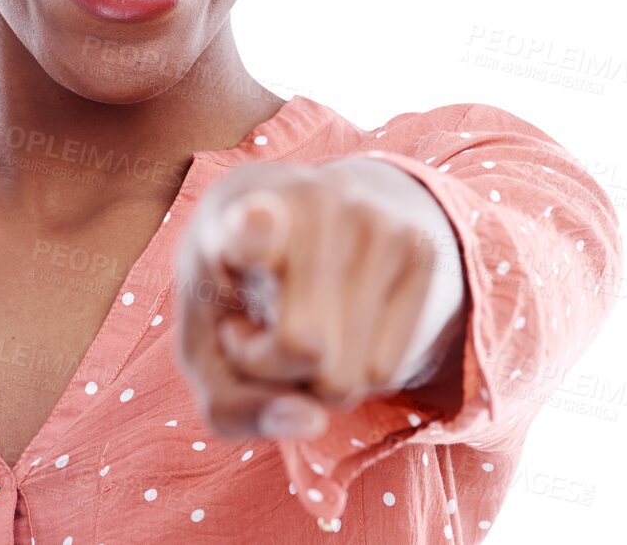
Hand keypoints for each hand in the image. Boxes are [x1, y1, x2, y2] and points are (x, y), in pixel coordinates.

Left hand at [172, 155, 466, 440]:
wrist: (301, 217)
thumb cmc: (236, 296)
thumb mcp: (206, 349)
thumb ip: (233, 402)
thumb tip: (313, 421)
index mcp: (236, 215)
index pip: (250, 225)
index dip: (253, 231)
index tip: (255, 221)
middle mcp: (311, 204)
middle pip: (302, 347)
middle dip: (274, 366)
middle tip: (259, 322)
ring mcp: (373, 220)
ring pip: (349, 375)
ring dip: (317, 376)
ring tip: (299, 316)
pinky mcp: (420, 247)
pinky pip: (387, 373)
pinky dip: (358, 370)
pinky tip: (340, 319)